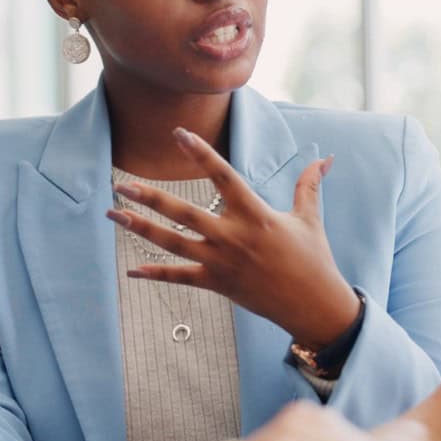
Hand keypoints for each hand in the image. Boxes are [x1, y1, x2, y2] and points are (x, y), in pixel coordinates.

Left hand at [106, 128, 358, 347]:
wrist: (314, 306)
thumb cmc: (314, 259)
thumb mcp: (310, 218)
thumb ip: (308, 186)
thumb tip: (325, 159)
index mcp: (255, 214)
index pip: (222, 176)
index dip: (200, 153)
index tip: (178, 134)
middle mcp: (233, 236)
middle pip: (183, 213)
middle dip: (150, 198)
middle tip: (122, 185)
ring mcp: (221, 262)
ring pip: (173, 242)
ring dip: (141, 229)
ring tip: (115, 215)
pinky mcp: (217, 283)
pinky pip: (181, 277)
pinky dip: (156, 273)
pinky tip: (132, 268)